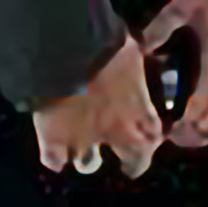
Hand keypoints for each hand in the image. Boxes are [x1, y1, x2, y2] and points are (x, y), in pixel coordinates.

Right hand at [26, 35, 169, 182]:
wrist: (63, 44)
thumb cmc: (105, 42)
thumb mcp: (135, 48)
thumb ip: (145, 60)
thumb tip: (155, 50)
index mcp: (142, 113)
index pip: (154, 142)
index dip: (151, 142)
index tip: (150, 141)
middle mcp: (118, 133)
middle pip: (134, 163)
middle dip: (132, 163)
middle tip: (128, 163)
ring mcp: (84, 140)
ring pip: (89, 165)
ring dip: (88, 157)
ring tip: (84, 149)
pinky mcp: (52, 139)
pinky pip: (53, 160)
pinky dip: (54, 156)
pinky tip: (55, 151)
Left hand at [143, 0, 207, 148]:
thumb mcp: (194, 0)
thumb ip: (164, 20)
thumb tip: (142, 44)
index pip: (197, 123)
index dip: (178, 134)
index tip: (161, 129)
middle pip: (206, 135)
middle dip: (185, 137)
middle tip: (165, 129)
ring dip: (199, 131)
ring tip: (178, 122)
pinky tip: (197, 107)